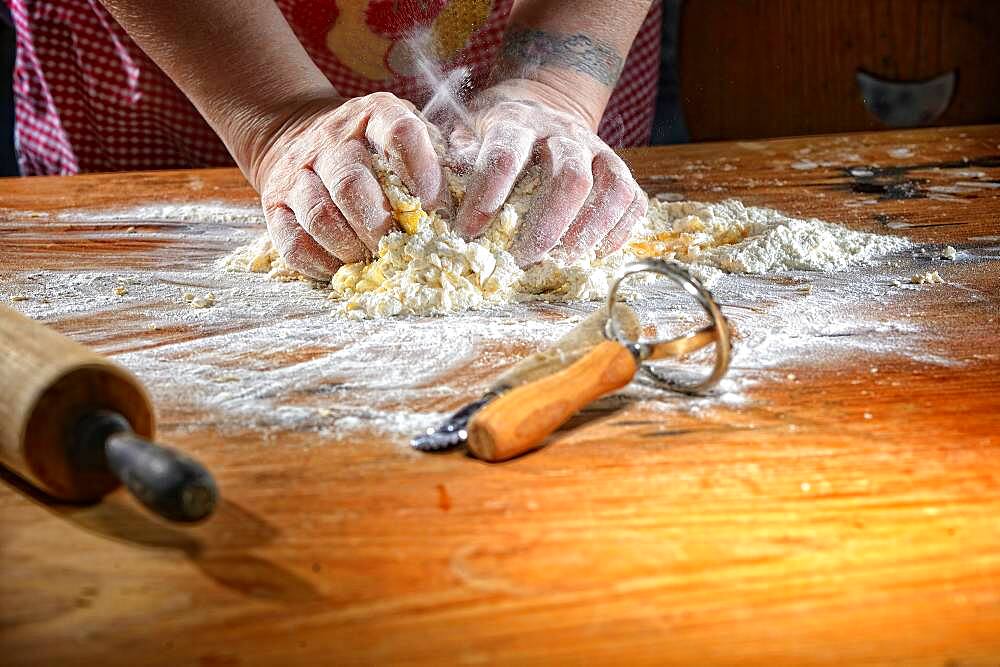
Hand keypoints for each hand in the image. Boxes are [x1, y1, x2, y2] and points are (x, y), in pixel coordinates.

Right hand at [253, 93, 448, 279]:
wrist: (294, 132)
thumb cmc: (372, 146)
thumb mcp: (407, 135)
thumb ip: (437, 161)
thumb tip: (467, 209)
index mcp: (374, 115)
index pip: (400, 135)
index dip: (421, 175)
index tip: (436, 210)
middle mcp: (331, 140)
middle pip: (352, 184)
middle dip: (381, 226)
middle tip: (402, 248)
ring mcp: (297, 172)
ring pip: (320, 216)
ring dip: (351, 248)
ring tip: (373, 259)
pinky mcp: (274, 205)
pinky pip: (292, 242)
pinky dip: (320, 263)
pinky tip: (344, 269)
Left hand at [451, 79, 645, 266]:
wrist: (544, 101)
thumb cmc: (496, 128)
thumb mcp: (468, 129)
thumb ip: (456, 158)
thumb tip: (439, 195)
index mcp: (517, 121)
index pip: (505, 157)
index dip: (486, 197)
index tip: (468, 233)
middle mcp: (563, 133)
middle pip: (569, 177)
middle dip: (547, 225)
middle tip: (523, 259)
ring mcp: (597, 150)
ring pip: (610, 187)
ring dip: (589, 230)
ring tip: (564, 260)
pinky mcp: (619, 168)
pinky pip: (632, 199)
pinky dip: (619, 231)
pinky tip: (594, 254)